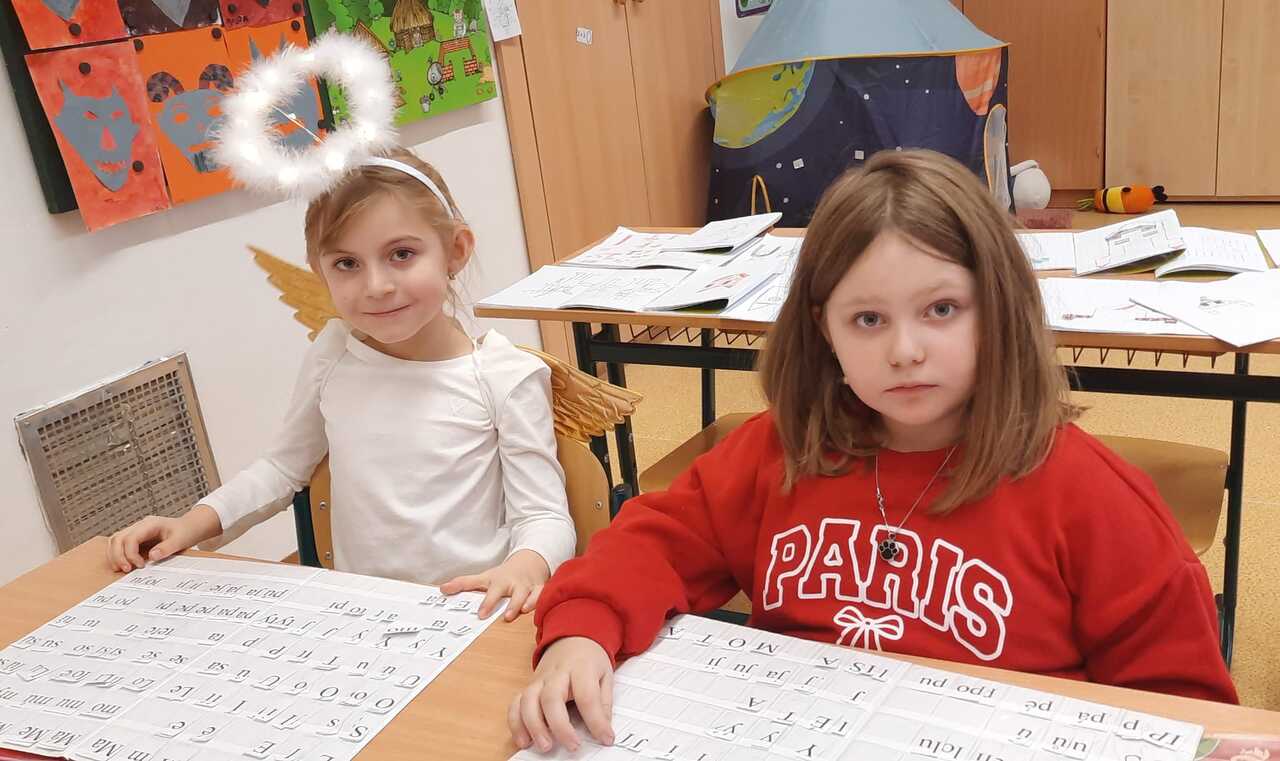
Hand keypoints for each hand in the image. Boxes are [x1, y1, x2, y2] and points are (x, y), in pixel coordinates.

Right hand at [106, 505, 221, 572]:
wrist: (189, 527)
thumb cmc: (186, 532)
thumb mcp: (181, 540)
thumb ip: (167, 548)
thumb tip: (151, 556)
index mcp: (150, 524)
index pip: (131, 538)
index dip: (131, 554)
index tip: (140, 566)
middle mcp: (140, 526)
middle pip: (117, 538)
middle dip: (118, 556)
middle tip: (126, 570)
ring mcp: (136, 531)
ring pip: (115, 541)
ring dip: (115, 556)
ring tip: (123, 569)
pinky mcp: (135, 538)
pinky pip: (120, 545)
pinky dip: (118, 555)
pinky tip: (125, 565)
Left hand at [440, 549, 549, 620]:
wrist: (530, 561)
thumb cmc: (504, 574)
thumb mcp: (485, 577)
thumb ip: (465, 584)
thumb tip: (443, 589)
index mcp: (501, 582)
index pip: (493, 592)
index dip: (488, 603)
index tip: (481, 615)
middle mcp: (516, 584)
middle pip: (515, 593)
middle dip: (512, 604)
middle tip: (507, 616)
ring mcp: (530, 587)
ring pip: (533, 594)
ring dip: (530, 602)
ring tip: (525, 610)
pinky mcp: (542, 589)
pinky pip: (546, 595)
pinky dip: (546, 601)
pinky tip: (546, 609)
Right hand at [509, 636, 613, 752]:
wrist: (571, 638)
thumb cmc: (588, 658)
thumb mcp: (605, 675)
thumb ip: (604, 703)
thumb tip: (603, 730)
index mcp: (581, 667)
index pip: (587, 695)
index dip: (595, 720)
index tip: (605, 738)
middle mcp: (556, 673)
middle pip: (551, 698)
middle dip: (559, 725)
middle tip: (572, 745)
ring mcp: (539, 680)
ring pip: (528, 701)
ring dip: (534, 726)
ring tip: (545, 746)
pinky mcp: (528, 687)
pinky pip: (516, 704)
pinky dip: (516, 724)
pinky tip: (524, 740)